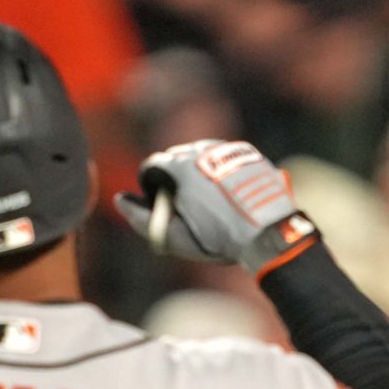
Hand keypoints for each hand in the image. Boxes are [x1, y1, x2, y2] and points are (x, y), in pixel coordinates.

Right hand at [115, 139, 317, 273]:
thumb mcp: (173, 236)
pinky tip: (226, 190)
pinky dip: (220, 168)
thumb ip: (140, 218)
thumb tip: (120, 199)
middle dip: (174, 175)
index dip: (151, 184)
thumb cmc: (218, 238)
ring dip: (197, 169)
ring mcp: (227, 150)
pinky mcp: (248, 153)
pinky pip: (225, 155)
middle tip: (185, 202)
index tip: (161, 202)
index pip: (153, 164)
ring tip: (206, 197)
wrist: (268, 232)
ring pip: (201, 152)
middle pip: (177, 156)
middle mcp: (203, 151)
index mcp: (180, 167)